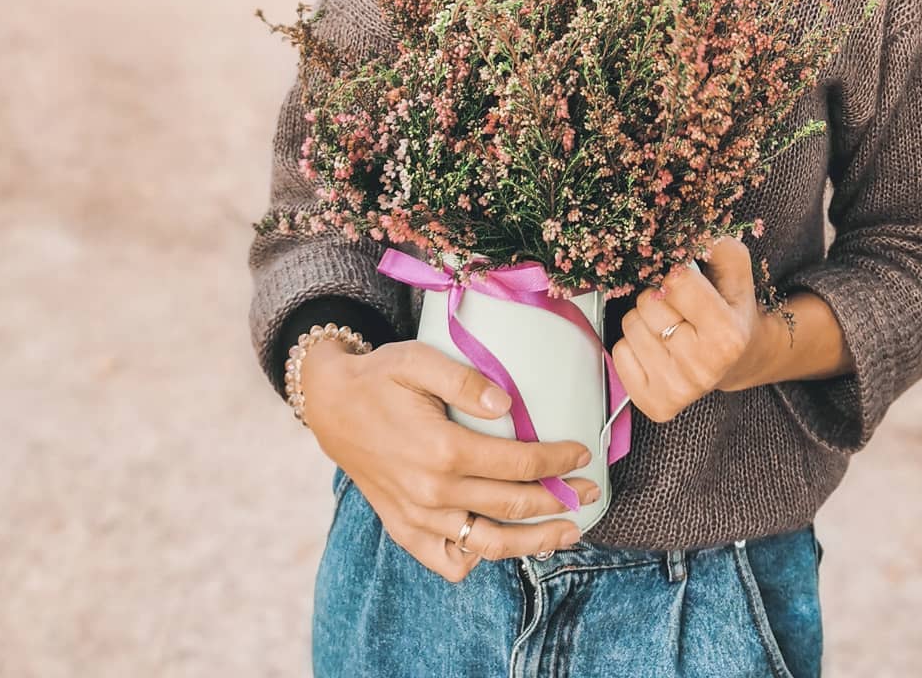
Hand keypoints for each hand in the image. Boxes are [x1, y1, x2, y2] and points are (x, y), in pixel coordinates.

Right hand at [300, 338, 601, 583]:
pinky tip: (498, 543)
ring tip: (567, 534)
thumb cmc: (381, 378)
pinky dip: (475, 559)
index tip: (582, 454)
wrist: (330, 406)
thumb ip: (465, 379)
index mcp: (443, 450)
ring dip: (533, 542)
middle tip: (591, 492)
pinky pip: (447, 560)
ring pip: (487, 544)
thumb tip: (507, 403)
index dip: (556, 461)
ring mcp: (418, 517)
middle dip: (559, 501)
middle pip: (511, 507)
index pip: (518, 465)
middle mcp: (433, 492)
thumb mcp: (418, 361)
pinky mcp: (404, 529)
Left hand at [611, 236, 771, 422]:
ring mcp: (677, 389)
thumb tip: (686, 234)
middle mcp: (703, 367)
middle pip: (648, 303)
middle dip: (658, 297)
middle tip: (679, 309)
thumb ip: (716, 246)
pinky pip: (619, 352)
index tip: (688, 284)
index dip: (678, 274)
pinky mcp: (655, 403)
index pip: (676, 281)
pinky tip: (658, 349)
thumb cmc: (731, 311)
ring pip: (630, 325)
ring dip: (644, 320)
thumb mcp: (736, 271)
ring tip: (670, 328)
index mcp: (728, 334)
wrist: (736, 362)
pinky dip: (633, 344)